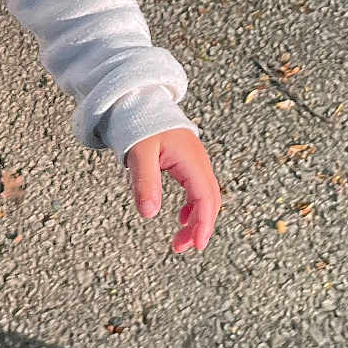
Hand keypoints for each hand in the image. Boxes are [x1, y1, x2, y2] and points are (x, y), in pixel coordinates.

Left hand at [125, 129, 220, 252]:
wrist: (138, 99)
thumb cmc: (139, 122)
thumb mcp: (139, 153)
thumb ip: (145, 182)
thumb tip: (149, 213)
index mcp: (191, 159)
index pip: (205, 198)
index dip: (203, 224)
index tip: (195, 245)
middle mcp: (198, 161)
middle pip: (210, 200)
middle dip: (200, 227)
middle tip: (181, 247)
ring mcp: (195, 161)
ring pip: (205, 196)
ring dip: (196, 219)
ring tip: (180, 239)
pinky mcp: (187, 162)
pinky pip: (197, 188)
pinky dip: (192, 207)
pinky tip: (182, 217)